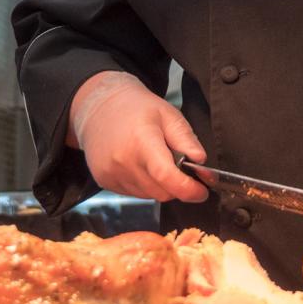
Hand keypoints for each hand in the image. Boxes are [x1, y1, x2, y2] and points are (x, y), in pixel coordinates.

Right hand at [67, 71, 208, 202]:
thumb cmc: (137, 108)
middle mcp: (123, 160)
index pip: (165, 176)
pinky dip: (145, 185)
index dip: (188, 189)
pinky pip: (135, 194)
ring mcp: (111, 173)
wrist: (100, 107)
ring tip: (156, 160)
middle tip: (180, 167)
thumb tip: (201, 162)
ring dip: (160, 185)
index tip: (202, 191)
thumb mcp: (168, 115)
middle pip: (161, 191)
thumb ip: (186, 139)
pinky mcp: (104, 181)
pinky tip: (141, 165)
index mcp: (142, 140)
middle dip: (177, 185)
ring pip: (149, 195)